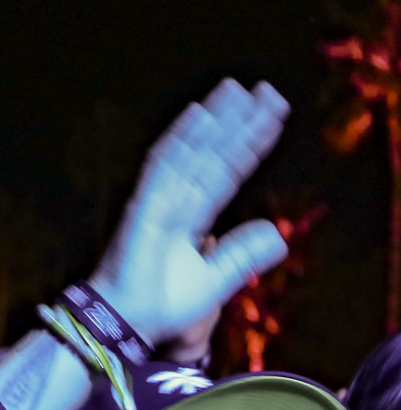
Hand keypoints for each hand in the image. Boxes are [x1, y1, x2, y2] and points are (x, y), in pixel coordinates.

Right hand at [88, 80, 290, 345]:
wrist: (129, 320)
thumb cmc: (163, 305)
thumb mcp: (217, 280)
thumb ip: (244, 254)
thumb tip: (281, 234)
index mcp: (194, 215)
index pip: (228, 171)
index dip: (251, 144)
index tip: (275, 117)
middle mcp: (178, 201)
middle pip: (214, 152)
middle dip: (239, 121)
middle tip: (267, 89)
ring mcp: (160, 200)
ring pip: (194, 152)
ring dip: (216, 121)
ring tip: (238, 89)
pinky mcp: (144, 205)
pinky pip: (164, 166)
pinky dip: (180, 140)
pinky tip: (198, 114)